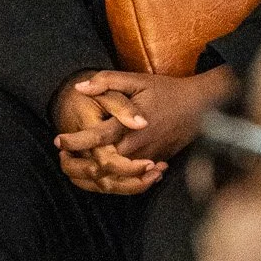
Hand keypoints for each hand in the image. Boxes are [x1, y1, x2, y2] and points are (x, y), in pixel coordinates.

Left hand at [52, 66, 235, 194]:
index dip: (74, 141)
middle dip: (79, 164)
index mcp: (129, 125)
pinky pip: (131, 180)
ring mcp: (148, 159)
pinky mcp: (156, 165)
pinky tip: (100, 172)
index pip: (95, 139)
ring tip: (76, 167)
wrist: (202, 106)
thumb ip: (107, 82)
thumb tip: (79, 88)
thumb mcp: (136, 80)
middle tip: (63, 157)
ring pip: (116, 178)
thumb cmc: (167, 91)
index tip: (58, 140)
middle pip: (102, 165)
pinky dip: (114, 179)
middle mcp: (137, 146)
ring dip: (94, 175)